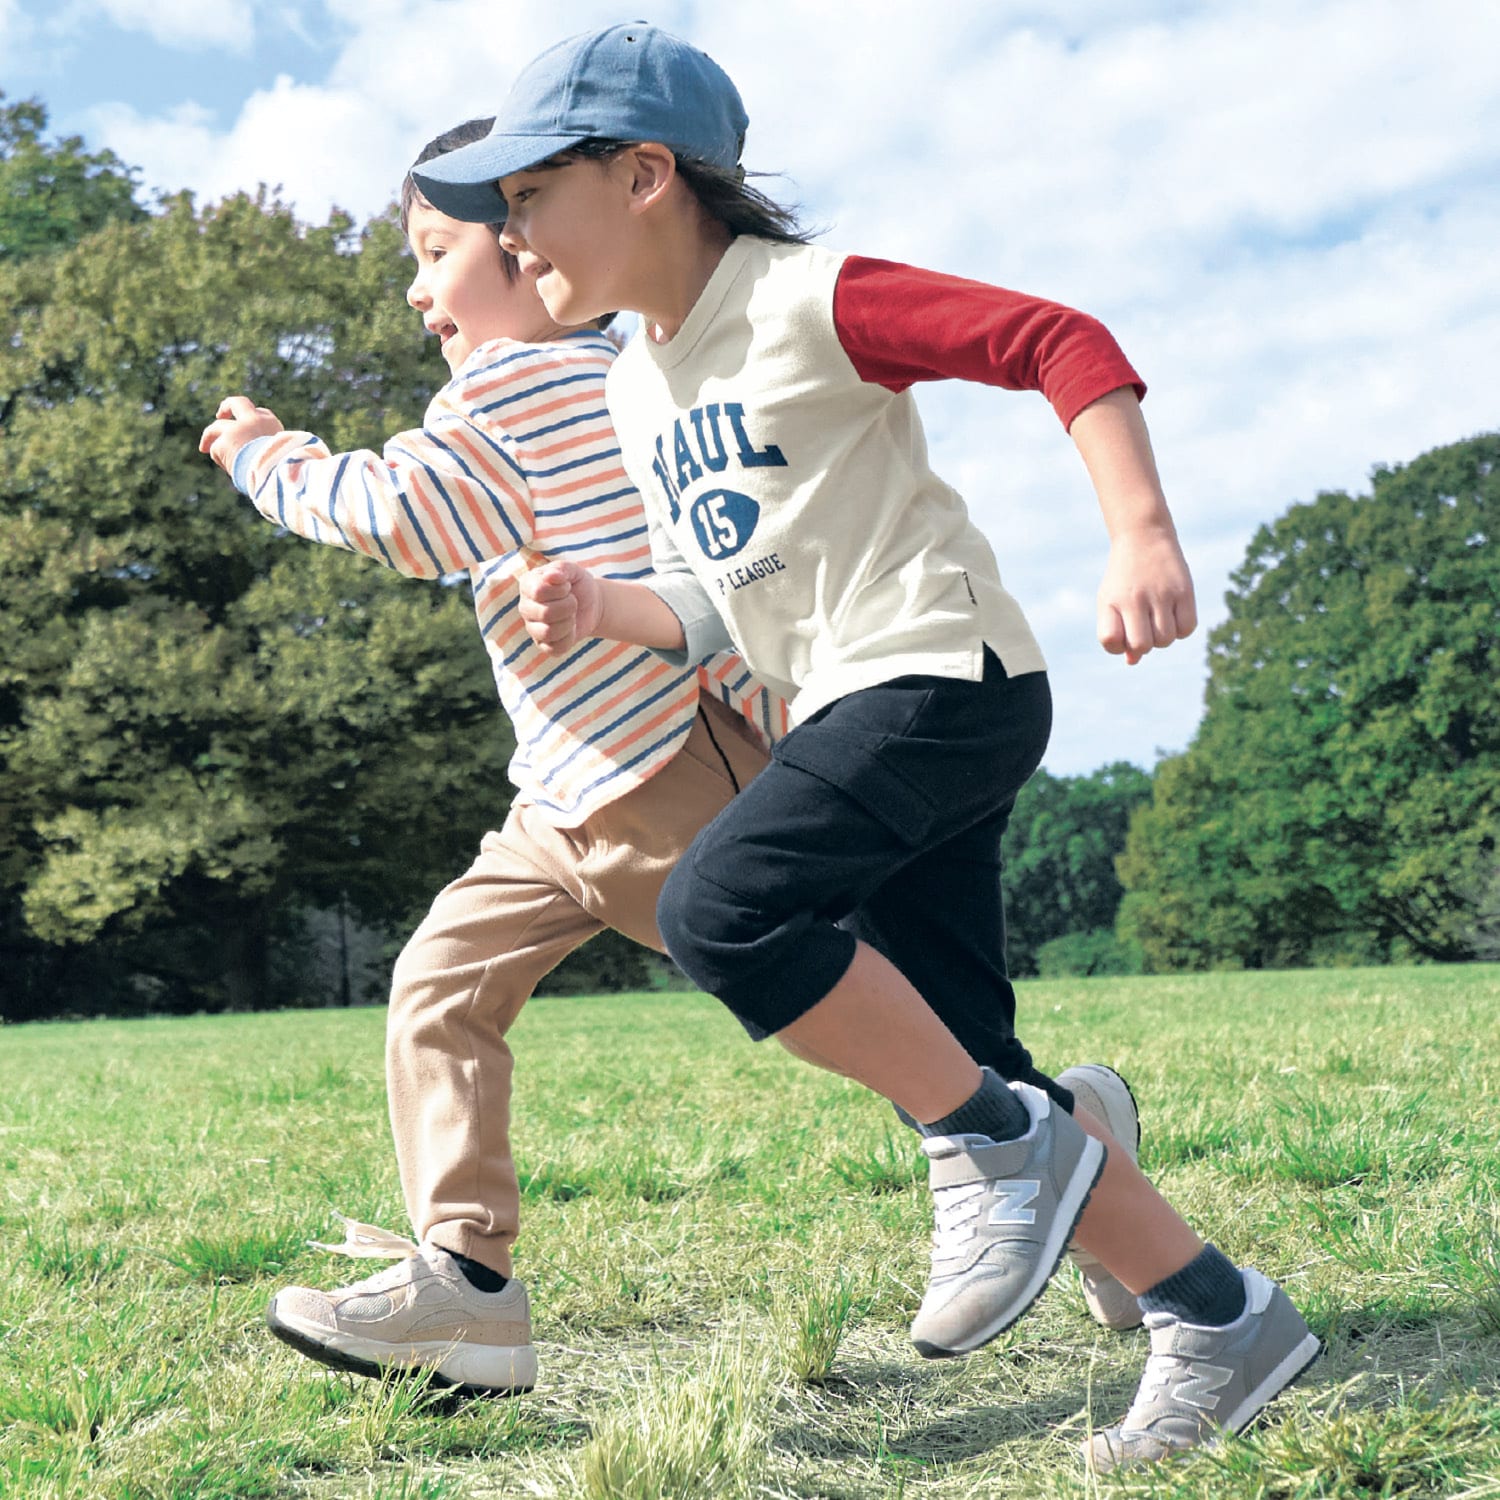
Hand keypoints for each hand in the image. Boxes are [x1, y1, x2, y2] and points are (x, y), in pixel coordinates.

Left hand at [199, 395, 283, 472]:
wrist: (276, 477)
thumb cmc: (282, 470)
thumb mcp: (281, 454)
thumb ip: (268, 447)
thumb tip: (256, 456)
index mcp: (271, 424)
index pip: (260, 413)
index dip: (252, 419)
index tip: (247, 427)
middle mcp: (253, 420)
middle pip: (236, 403)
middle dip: (226, 407)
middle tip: (219, 415)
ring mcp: (236, 429)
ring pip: (215, 428)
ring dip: (208, 437)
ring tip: (203, 448)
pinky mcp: (223, 442)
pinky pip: (216, 450)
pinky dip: (220, 460)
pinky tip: (229, 470)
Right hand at [517, 559, 603, 653]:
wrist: (591, 603)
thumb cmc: (577, 584)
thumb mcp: (573, 570)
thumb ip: (561, 569)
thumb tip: (550, 576)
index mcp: (528, 585)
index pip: (538, 591)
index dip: (560, 590)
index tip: (567, 586)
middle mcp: (525, 607)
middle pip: (544, 613)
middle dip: (568, 606)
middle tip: (573, 601)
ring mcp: (532, 628)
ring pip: (548, 632)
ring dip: (569, 622)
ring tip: (571, 614)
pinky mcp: (543, 645)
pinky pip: (554, 648)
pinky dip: (569, 638)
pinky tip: (571, 628)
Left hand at [1096, 525, 1197, 664]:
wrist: (1144, 536)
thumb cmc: (1124, 578)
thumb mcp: (1112, 601)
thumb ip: (1118, 632)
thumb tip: (1133, 661)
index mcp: (1111, 601)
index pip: (1110, 641)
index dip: (1117, 646)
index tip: (1121, 633)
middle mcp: (1134, 598)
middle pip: (1142, 645)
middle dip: (1144, 645)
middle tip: (1144, 627)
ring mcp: (1161, 594)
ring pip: (1166, 640)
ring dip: (1163, 638)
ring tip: (1159, 619)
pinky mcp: (1184, 590)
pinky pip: (1187, 628)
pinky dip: (1181, 630)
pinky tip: (1175, 616)